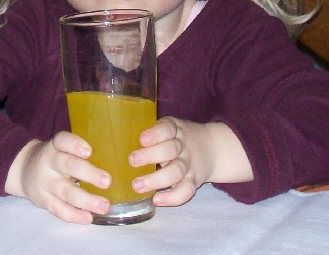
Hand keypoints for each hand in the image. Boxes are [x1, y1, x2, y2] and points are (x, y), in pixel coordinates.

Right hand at [4, 134, 112, 223]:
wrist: (22, 170)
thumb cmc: (54, 157)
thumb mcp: (60, 148)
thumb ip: (79, 152)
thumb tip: (116, 159)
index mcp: (55, 146)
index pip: (62, 140)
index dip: (75, 144)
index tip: (89, 151)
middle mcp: (48, 162)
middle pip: (67, 166)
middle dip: (88, 174)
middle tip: (107, 181)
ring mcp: (45, 183)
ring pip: (65, 191)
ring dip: (86, 200)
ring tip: (104, 206)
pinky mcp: (43, 200)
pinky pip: (58, 209)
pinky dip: (74, 215)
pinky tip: (88, 218)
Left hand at [129, 118, 252, 207]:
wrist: (212, 148)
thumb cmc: (177, 138)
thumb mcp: (168, 128)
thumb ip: (150, 133)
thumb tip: (115, 139)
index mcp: (175, 130)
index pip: (167, 129)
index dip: (155, 134)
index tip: (141, 139)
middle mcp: (183, 147)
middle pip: (170, 150)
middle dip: (151, 155)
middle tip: (132, 161)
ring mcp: (189, 165)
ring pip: (176, 171)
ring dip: (156, 179)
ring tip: (137, 185)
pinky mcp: (193, 181)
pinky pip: (186, 191)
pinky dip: (172, 198)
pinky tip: (156, 200)